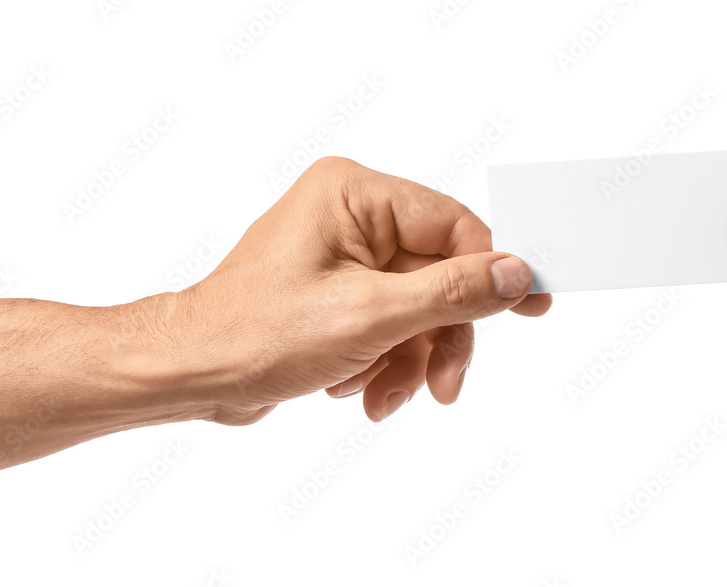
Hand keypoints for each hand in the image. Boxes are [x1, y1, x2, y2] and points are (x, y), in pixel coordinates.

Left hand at [153, 157, 550, 424]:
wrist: (191, 374)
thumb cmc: (257, 334)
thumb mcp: (372, 316)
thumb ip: (454, 293)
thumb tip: (518, 273)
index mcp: (354, 195)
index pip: (454, 226)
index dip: (496, 270)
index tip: (535, 306)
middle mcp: (350, 216)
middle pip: (438, 275)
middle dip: (439, 338)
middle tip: (445, 386)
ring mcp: (343, 257)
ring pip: (417, 308)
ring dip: (409, 360)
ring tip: (382, 398)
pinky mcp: (336, 294)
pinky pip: (389, 325)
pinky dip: (383, 363)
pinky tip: (356, 390)